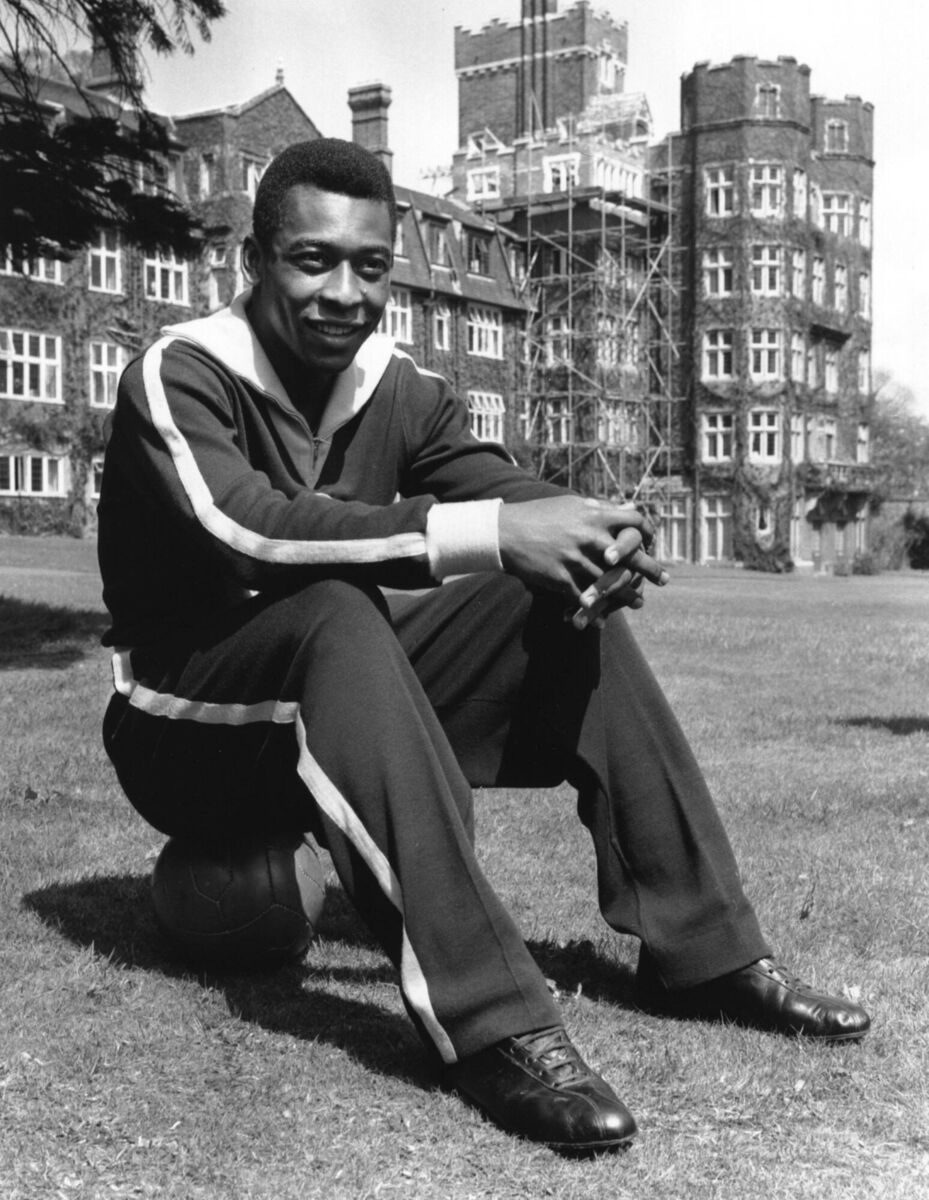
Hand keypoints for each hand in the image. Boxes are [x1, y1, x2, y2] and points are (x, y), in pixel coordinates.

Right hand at [497, 495, 666, 615]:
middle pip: (631, 555)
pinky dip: (595, 612)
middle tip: (664, 579)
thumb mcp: (570, 504)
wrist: (505, 532)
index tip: (653, 541)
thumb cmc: (539, 515)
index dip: (647, 531)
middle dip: (650, 569)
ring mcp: (576, 560)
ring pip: (611, 582)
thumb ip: (599, 508)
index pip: (634, 521)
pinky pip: (584, 599)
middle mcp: (590, 537)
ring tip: (638, 603)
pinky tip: (603, 621)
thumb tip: (627, 508)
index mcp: (594, 515)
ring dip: (627, 596)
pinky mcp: (562, 579)